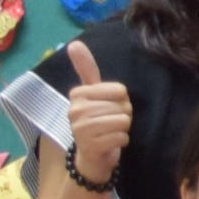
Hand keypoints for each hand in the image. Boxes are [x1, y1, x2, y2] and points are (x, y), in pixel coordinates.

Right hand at [58, 40, 129, 185]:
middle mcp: (75, 109)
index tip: (109, 107)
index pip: (119, 90)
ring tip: (110, 132)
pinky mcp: (90, 145)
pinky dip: (122, 141)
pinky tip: (110, 143)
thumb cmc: (97, 120)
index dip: (122, 100)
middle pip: (123, 106)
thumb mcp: (92, 93)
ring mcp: (80, 128)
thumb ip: (86, 69)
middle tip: (110, 123)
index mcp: (77, 94)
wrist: (92, 155)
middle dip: (123, 115)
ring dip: (123, 129)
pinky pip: (122, 137)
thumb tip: (74, 43)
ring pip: (123, 121)